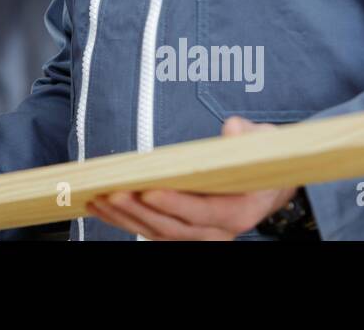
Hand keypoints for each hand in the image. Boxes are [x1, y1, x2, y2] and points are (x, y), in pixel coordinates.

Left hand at [88, 116, 295, 239]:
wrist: (266, 187)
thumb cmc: (259, 161)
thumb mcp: (263, 142)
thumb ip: (246, 135)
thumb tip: (231, 128)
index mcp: (241, 210)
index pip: (205, 212)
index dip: (176, 203)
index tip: (149, 191)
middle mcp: (220, 230)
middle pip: (175, 227)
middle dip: (140, 211)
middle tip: (112, 193)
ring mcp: (201, 236)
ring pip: (159, 233)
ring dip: (126, 218)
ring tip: (98, 199)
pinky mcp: (184, 234)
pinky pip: (152, 231)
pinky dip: (125, 220)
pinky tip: (101, 207)